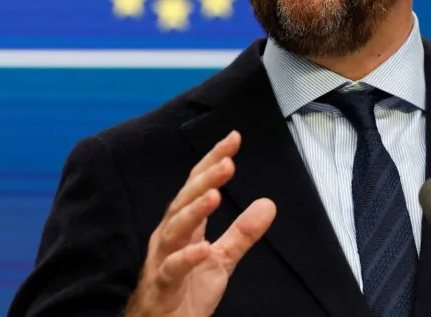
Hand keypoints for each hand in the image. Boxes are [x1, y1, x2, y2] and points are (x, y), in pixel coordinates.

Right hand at [125, 131, 276, 316]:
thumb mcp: (220, 260)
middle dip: (204, 180)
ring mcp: (162, 260)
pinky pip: (172, 270)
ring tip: (215, 195)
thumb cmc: (184, 292)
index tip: (233, 139)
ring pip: (174, 230)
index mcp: (182, 227)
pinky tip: (204, 248)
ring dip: (194, 212)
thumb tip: (268, 204)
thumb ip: (242, 233)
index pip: (196, 186)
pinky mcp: (163, 287)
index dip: (212, 161)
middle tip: (227, 162)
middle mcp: (168, 237)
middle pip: (183, 201)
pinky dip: (186, 258)